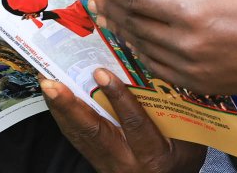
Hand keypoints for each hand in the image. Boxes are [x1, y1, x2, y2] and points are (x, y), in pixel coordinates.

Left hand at [41, 69, 205, 172]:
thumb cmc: (181, 161)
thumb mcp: (189, 140)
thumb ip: (176, 112)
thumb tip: (164, 75)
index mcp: (153, 154)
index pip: (133, 124)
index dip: (118, 97)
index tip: (101, 73)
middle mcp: (125, 160)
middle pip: (93, 132)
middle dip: (71, 106)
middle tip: (52, 83)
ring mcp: (107, 163)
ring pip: (78, 136)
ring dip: (60, 109)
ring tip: (46, 83)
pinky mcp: (97, 161)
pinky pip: (76, 139)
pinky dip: (63, 117)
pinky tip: (54, 100)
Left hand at [89, 0, 236, 94]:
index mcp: (194, 14)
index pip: (140, 1)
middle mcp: (189, 45)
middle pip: (137, 27)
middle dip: (112, 10)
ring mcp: (195, 70)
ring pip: (145, 51)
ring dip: (123, 34)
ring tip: (107, 19)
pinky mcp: (204, 86)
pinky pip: (163, 70)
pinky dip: (144, 55)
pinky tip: (136, 44)